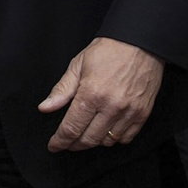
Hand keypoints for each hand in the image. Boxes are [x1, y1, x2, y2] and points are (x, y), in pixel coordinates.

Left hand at [38, 37, 163, 151]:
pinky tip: (106, 130)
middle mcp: (111, 106)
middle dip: (74, 145)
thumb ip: (62, 89)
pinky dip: (114, 139)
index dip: (60, 141)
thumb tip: (45, 108)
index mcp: (91, 93)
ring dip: (94, 141)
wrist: (140, 42)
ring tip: (86, 133)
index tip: (54, 146)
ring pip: (107, 141)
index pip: (71, 128)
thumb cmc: (108, 50)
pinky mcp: (143, 113)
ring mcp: (129, 112)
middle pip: (88, 139)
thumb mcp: (78, 65)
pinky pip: (126, 138)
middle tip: (67, 143)